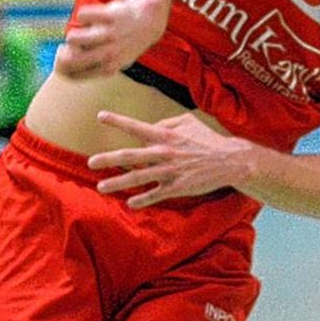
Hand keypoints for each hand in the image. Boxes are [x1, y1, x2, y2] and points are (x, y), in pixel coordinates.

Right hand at [53, 0, 168, 79]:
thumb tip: (61, 59)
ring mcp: (110, 35)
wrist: (148, 21)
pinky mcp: (110, 16)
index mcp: (107, 69)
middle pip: (69, 59)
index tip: (67, 56)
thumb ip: (89, 64)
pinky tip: (91, 17)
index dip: (61, 65)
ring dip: (73, 33)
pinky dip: (83, 15)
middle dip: (64, 51)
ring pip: (73, 37)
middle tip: (71, 45)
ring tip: (82, 31)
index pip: (71, 75)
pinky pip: (82, 15)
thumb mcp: (112, 60)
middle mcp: (109, 55)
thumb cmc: (123, 43)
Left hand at [87, 111, 253, 208]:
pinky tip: (130, 204)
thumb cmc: (206, 138)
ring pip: (138, 178)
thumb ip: (165, 122)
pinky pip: (155, 195)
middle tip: (90, 162)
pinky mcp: (178, 188)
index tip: (100, 116)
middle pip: (130, 156)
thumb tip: (148, 128)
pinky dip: (142, 200)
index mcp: (165, 134)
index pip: (136, 126)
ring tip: (101, 187)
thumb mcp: (186, 121)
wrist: (229, 161)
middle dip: (108, 159)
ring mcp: (170, 171)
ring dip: (118, 183)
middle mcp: (164, 152)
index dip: (117, 120)